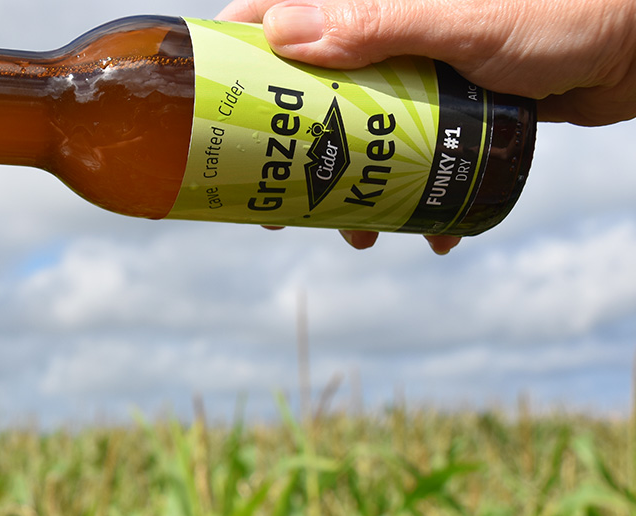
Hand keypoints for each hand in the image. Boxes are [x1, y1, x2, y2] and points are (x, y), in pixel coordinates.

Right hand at [217, 0, 635, 252]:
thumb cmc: (560, 15)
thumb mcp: (460, 21)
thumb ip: (377, 23)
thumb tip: (282, 37)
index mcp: (372, 3)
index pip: (277, 18)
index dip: (233, 63)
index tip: (208, 116)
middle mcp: (383, 38)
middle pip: (305, 96)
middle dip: (288, 156)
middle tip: (274, 208)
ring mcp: (415, 77)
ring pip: (355, 138)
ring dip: (350, 194)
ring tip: (357, 237)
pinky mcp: (449, 111)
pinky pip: (408, 159)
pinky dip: (410, 199)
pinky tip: (427, 233)